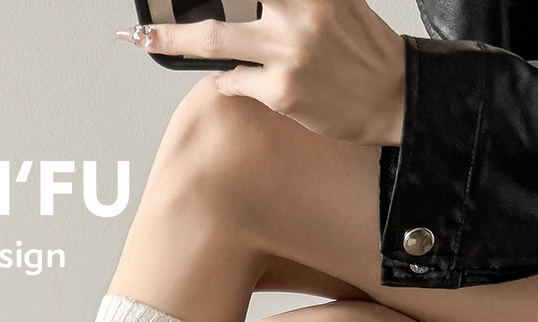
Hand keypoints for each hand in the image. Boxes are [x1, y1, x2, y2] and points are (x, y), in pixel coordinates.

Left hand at [118, 0, 406, 146]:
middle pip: (224, 5)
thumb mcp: (337, 1)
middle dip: (178, 19)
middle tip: (143, 23)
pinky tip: (227, 79)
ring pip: (214, 40)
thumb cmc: (362, 48)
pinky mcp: (282, 91)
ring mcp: (289, 52)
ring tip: (145, 38)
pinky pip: (233, 81)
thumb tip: (251, 1)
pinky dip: (225, 79)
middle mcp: (302, 11)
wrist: (394, 96)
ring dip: (174, 40)